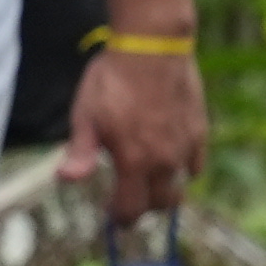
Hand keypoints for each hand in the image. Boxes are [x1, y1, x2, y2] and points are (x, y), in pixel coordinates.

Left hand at [68, 39, 209, 222]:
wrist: (152, 46)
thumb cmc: (113, 80)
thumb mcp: (85, 115)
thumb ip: (80, 153)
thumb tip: (66, 180)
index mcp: (133, 162)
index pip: (131, 209)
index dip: (120, 218)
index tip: (112, 216)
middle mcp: (164, 161)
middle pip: (159, 204)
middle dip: (142, 209)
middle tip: (128, 201)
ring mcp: (185, 146)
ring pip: (179, 187)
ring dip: (164, 192)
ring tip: (148, 184)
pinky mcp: (199, 130)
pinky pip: (196, 165)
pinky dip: (184, 170)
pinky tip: (172, 161)